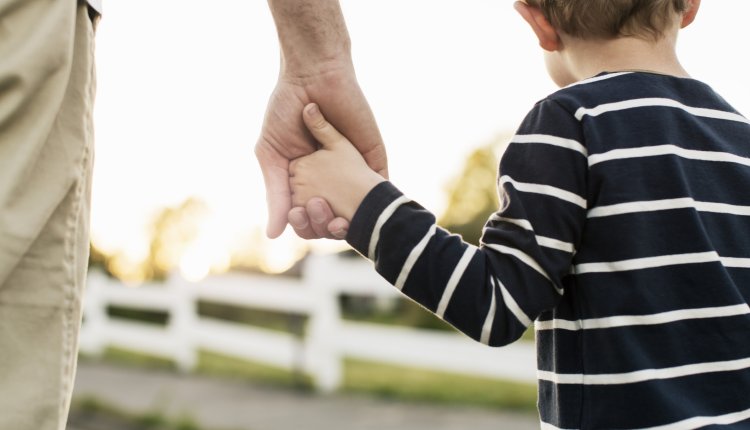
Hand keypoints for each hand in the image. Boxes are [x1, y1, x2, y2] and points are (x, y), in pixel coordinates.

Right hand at [256, 66, 387, 238]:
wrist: (311, 77)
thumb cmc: (284, 112)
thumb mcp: (272, 157)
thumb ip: (275, 194)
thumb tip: (274, 235)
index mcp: (305, 181)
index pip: (308, 216)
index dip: (306, 225)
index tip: (300, 220)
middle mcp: (330, 180)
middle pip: (333, 217)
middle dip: (328, 225)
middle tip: (322, 217)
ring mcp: (353, 170)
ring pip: (357, 208)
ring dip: (350, 219)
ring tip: (340, 219)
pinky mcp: (373, 157)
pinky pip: (380, 185)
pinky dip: (376, 201)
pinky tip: (369, 211)